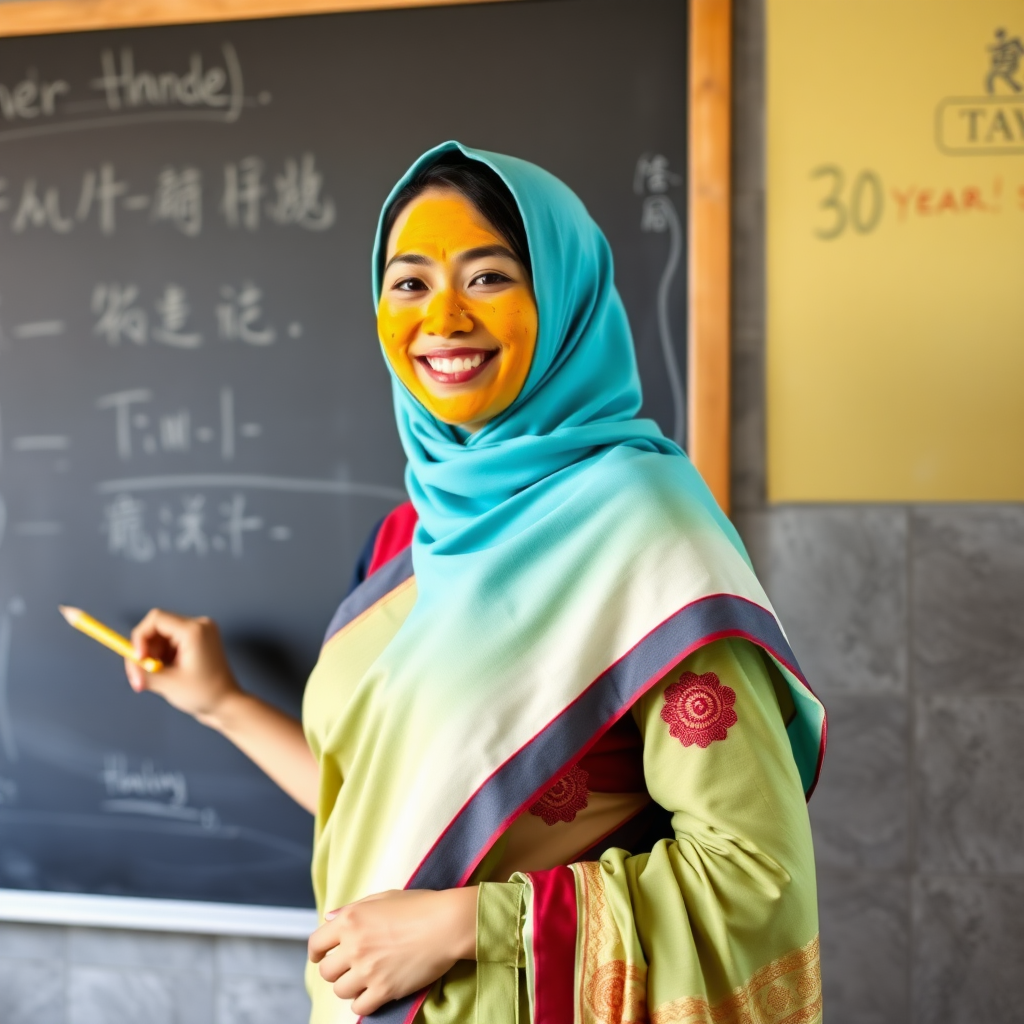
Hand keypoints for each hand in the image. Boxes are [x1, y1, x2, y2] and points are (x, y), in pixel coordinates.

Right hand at [126, 609, 239, 724]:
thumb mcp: (167, 683)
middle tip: (139, 676)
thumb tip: (129, 663)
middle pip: (157, 628)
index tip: (138, 659)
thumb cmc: (204, 694)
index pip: (156, 619)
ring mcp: (200, 632)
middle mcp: (199, 625)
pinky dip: (162, 657)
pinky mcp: (197, 641)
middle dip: (145, 651)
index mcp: (194, 630)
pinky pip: (170, 643)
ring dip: (152, 656)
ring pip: (161, 637)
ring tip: (154, 679)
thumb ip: (143, 671)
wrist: (226, 704)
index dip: (140, 637)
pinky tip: (165, 673)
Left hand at [308, 887, 477, 1015]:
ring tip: (366, 978)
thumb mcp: (384, 897)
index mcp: (351, 920)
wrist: (447, 924)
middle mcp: (354, 946)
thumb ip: (354, 909)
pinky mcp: (384, 990)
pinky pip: (359, 1006)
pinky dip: (364, 1001)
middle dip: (336, 970)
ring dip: (350, 986)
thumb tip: (330, 919)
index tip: (320, 957)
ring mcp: (368, 970)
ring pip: (340, 990)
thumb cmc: (420, 905)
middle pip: (326, 971)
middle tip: (350, 967)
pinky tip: (374, 992)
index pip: (316, 943)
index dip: (316, 952)